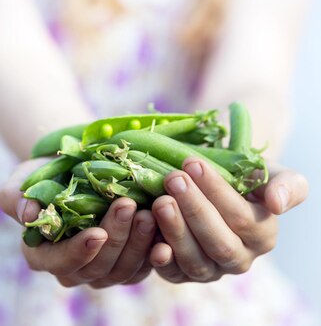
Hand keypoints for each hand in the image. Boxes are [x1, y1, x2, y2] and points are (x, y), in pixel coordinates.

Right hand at [0, 159, 155, 287]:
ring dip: (138, 243)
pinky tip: (165, 234)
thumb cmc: (42, 175)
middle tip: (129, 205)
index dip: (79, 251)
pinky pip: (145, 266)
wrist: (72, 168)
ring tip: (149, 212)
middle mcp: (73, 268)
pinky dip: (156, 252)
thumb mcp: (22, 179)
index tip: (97, 232)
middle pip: (97, 267)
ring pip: (123, 269)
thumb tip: (28, 213)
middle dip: (116, 237)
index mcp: (43, 255)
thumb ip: (16, 197)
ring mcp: (103, 268)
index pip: (60, 263)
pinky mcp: (129, 261)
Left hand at [150, 157, 308, 283]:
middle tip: (173, 179)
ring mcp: (210, 270)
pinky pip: (172, 272)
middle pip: (218, 242)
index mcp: (263, 235)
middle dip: (194, 209)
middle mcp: (239, 259)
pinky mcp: (182, 273)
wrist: (219, 182)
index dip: (216, 191)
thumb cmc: (245, 176)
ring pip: (194, 260)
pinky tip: (149, 234)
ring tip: (160, 200)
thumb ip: (287, 185)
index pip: (241, 218)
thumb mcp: (271, 172)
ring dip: (175, 231)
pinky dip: (160, 258)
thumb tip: (277, 204)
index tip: (193, 163)